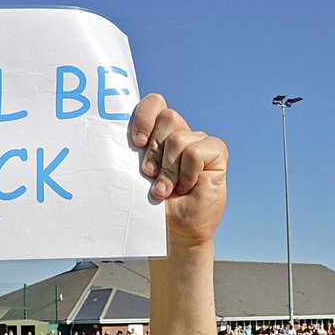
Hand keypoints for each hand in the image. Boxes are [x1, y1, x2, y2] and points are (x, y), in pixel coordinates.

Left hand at [131, 94, 227, 247]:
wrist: (174, 231)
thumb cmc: (151, 205)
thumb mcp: (134, 174)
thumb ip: (131, 151)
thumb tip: (118, 134)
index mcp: (158, 132)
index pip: (155, 103)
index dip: (144, 116)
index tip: (136, 143)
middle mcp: (180, 132)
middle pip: (167, 117)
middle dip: (154, 150)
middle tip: (150, 175)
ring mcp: (200, 141)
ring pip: (179, 138)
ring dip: (169, 169)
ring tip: (167, 189)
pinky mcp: (217, 152)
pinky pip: (196, 152)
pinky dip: (187, 173)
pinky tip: (188, 187)